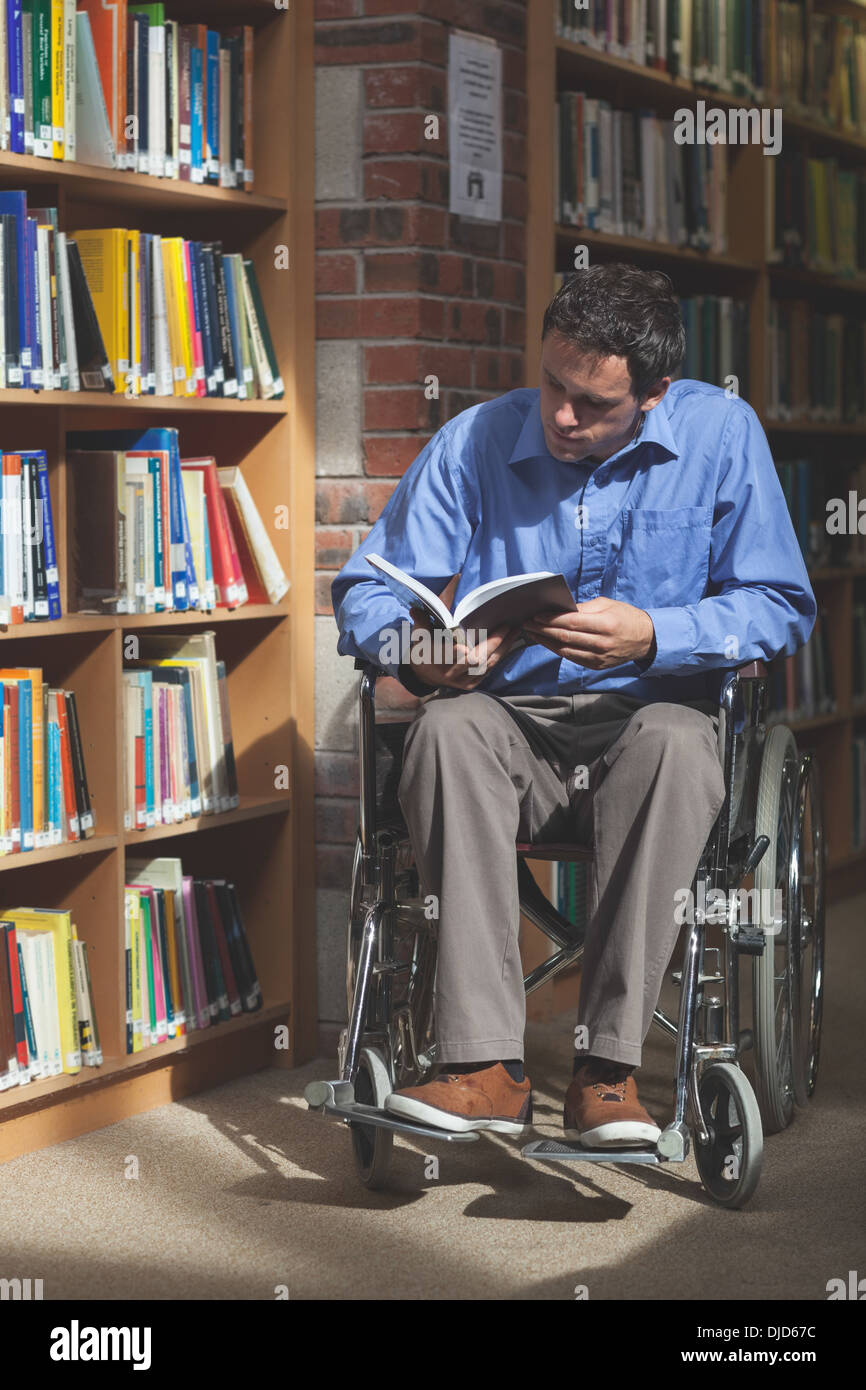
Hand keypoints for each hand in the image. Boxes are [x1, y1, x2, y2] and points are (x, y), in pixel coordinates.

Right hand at [406, 575, 521, 689]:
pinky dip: (500, 655)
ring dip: (503, 648)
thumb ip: (421, 623)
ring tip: (515, 630)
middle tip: (506, 625)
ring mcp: (462, 680)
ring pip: (486, 665)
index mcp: (435, 660)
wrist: (425, 675)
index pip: (445, 656)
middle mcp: (450, 673)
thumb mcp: (418, 637)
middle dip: (492, 643)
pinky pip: (490, 669)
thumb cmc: (423, 651)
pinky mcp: (472, 684)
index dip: (454, 653)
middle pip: (474, 660)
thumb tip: (415, 609)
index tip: (463, 647)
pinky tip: (510, 641)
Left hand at [523, 598, 655, 669]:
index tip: (537, 615)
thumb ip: (584, 608)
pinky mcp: (596, 665)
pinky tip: (547, 642)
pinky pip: (572, 658)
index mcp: (606, 625)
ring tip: (532, 633)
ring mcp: (599, 657)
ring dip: (546, 642)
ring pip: (566, 650)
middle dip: (543, 630)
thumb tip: (561, 610)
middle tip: (528, 623)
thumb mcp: (607, 604)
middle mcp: (602, 643)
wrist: (646, 639)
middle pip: (566, 637)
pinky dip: (557, 650)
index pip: (572, 622)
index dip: (552, 620)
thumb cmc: (626, 617)